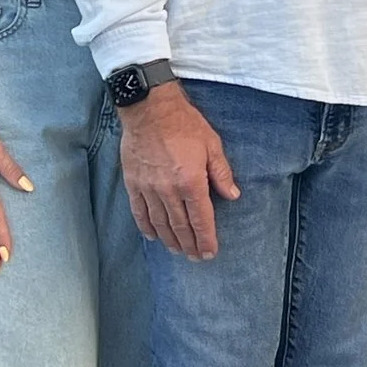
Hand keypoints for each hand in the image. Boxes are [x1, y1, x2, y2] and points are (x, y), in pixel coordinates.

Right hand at [119, 81, 238, 259]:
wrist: (149, 109)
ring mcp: (149, 188)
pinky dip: (146, 227)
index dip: (206, 239)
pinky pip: (139, 211)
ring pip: (160, 223)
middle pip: (180, 226)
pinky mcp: (133, 183)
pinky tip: (152, 236)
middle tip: (194, 257)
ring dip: (169, 240)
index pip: (201, 219)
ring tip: (177, 251)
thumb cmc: (184, 124)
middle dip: (189, 244)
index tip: (209, 253)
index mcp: (191, 182)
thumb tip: (232, 195)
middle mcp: (169, 190)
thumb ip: (221, 173)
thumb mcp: (212, 144)